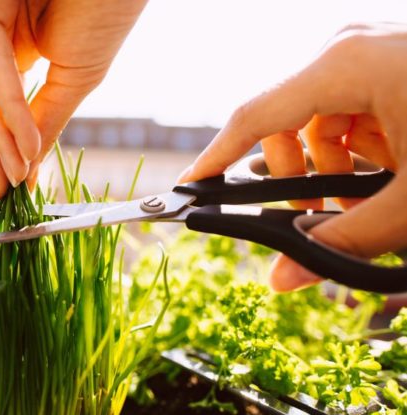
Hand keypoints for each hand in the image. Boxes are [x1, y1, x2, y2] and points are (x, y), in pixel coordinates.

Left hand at [0, 0, 147, 198]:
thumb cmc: (107, 9)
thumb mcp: (77, 78)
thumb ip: (48, 120)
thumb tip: (30, 164)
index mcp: (11, 48)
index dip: (2, 149)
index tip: (9, 190)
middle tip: (1, 194)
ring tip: (17, 175)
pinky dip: (10, 106)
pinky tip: (26, 144)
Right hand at [178, 23, 406, 291]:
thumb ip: (342, 242)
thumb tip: (283, 277)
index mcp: (345, 65)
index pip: (252, 117)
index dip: (215, 159)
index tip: (189, 190)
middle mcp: (349, 50)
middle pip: (285, 123)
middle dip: (299, 178)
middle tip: (324, 217)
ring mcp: (371, 54)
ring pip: (316, 121)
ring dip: (333, 168)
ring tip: (372, 197)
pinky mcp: (390, 64)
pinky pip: (348, 112)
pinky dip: (359, 150)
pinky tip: (392, 169)